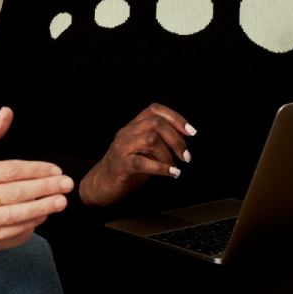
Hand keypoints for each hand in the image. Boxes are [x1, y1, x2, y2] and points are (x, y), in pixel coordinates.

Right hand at [0, 108, 72, 252]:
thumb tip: (7, 112)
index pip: (8, 170)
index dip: (35, 170)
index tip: (55, 170)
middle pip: (13, 193)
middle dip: (44, 189)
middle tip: (66, 185)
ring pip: (12, 216)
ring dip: (40, 209)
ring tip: (59, 203)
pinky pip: (6, 236)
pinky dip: (25, 228)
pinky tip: (39, 219)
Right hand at [79, 103, 195, 206]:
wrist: (101, 183)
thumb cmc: (127, 166)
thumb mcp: (144, 149)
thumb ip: (159, 141)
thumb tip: (183, 143)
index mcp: (133, 126)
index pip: (154, 110)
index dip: (175, 118)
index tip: (190, 132)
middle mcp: (127, 132)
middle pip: (155, 123)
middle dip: (176, 139)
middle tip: (185, 156)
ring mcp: (122, 147)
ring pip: (150, 139)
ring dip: (168, 154)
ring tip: (175, 166)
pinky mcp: (121, 165)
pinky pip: (142, 162)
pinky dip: (161, 168)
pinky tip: (172, 173)